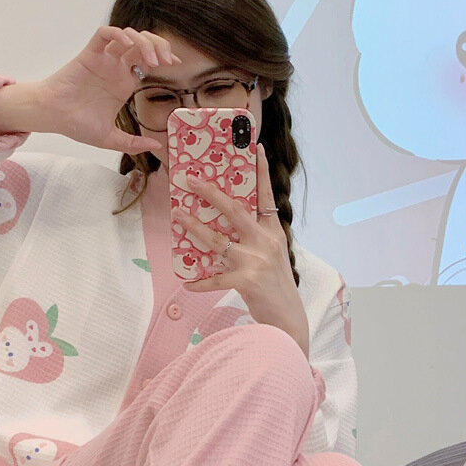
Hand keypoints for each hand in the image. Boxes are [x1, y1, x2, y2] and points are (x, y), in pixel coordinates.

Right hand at [32, 25, 180, 154]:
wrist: (53, 117)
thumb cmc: (76, 124)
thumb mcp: (110, 139)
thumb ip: (132, 144)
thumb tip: (155, 146)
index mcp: (123, 83)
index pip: (148, 61)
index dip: (164, 58)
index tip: (175, 65)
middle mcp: (116, 67)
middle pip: (142, 44)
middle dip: (158, 46)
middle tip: (166, 61)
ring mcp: (103, 59)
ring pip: (127, 36)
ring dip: (142, 42)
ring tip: (151, 60)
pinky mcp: (89, 53)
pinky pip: (104, 34)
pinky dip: (117, 33)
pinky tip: (126, 45)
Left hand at [173, 145, 309, 354]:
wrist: (288, 318)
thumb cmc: (277, 286)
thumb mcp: (274, 256)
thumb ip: (257, 239)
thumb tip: (229, 227)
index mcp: (273, 232)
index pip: (267, 196)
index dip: (261, 171)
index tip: (255, 147)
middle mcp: (265, 242)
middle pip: (235, 210)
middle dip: (211, 193)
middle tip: (191, 180)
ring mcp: (255, 261)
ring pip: (218, 240)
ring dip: (195, 228)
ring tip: (178, 217)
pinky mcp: (246, 281)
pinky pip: (215, 279)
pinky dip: (200, 282)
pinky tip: (187, 283)